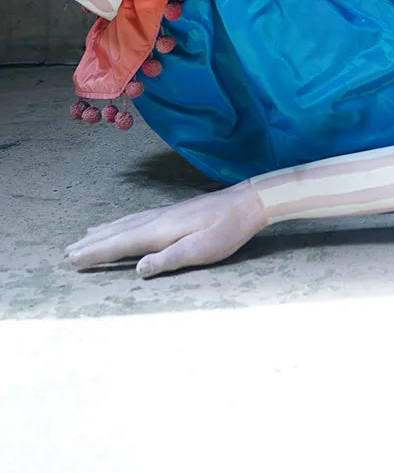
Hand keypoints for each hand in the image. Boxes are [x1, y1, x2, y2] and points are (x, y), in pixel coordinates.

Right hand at [66, 182, 267, 278]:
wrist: (247, 202)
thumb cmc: (227, 230)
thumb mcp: (201, 250)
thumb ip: (169, 259)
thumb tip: (137, 269)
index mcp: (160, 231)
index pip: (121, 244)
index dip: (96, 253)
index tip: (73, 261)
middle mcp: (157, 219)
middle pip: (118, 232)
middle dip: (92, 244)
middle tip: (67, 253)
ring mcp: (164, 213)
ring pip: (125, 223)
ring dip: (103, 232)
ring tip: (84, 238)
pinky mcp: (172, 212)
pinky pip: (136, 218)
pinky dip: (120, 223)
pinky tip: (120, 224)